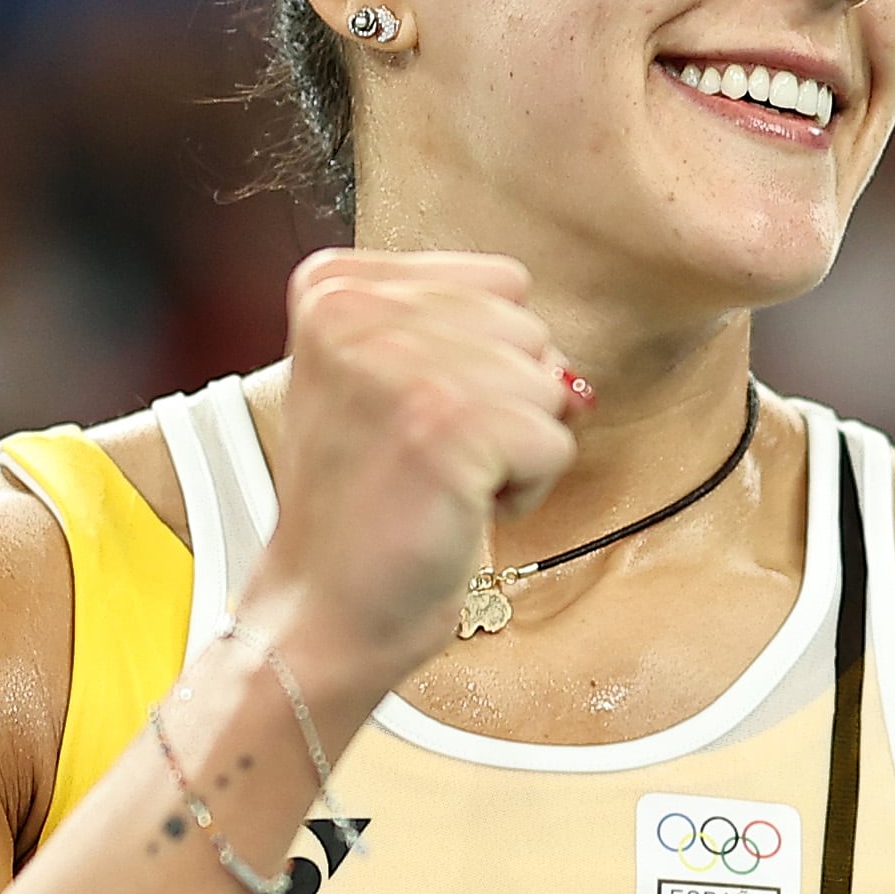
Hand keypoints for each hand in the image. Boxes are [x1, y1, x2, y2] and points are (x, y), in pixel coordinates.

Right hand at [245, 248, 584, 703]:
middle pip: (529, 328)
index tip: (412, 415)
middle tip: (424, 457)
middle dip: (503, 403)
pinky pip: (556, 441)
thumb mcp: (384, 381)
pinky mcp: (446, 425)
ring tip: (437, 482)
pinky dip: (524, 490)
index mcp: (333, 285)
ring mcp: (397, 365)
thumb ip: (464, 334)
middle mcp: (353, 311)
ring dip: (514, 448)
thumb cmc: (363, 506)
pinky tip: (455, 509)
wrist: (323, 612)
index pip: (498, 281)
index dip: (482, 359)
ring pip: (549, 383)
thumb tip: (570, 376)